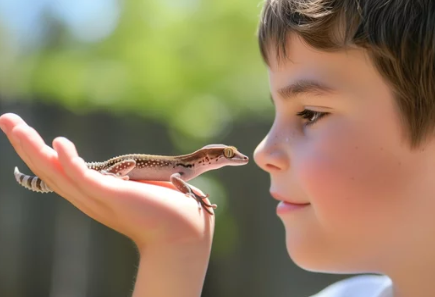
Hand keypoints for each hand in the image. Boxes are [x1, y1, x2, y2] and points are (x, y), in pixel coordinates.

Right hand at [0, 113, 214, 249]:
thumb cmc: (169, 210)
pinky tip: (57, 142)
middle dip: (26, 144)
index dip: (41, 153)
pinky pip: (84, 177)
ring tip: (13, 124)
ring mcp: (100, 198)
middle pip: (49, 169)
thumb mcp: (142, 187)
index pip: (61, 172)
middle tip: (7, 119)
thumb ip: (132, 176)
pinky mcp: (114, 196)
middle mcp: (90, 197)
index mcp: (96, 193)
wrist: (186, 234)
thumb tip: (137, 165)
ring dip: (33, 147)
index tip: (27, 135)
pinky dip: (68, 160)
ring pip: (56, 172)